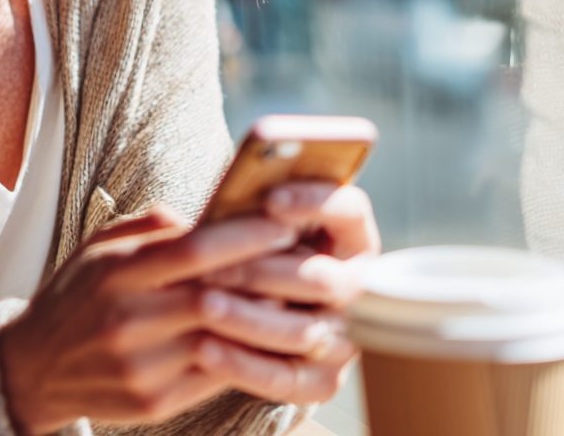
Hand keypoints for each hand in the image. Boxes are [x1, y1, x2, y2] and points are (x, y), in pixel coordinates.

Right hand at [0, 205, 310, 433]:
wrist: (34, 366)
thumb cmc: (78, 293)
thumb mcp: (100, 246)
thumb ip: (151, 227)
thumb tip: (208, 215)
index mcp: (117, 272)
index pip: (191, 250)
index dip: (243, 236)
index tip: (282, 224)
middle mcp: (128, 319)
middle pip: (214, 297)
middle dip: (267, 278)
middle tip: (306, 261)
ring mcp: (142, 365)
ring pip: (222, 341)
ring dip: (268, 322)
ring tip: (301, 299)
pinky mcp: (154, 402)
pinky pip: (215, 376)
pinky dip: (247, 354)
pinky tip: (271, 336)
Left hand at [200, 181, 379, 402]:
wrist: (254, 303)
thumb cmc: (253, 244)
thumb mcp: (259, 218)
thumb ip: (252, 205)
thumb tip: (230, 184)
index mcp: (351, 235)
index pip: (348, 210)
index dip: (314, 203)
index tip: (270, 199)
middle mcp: (360, 286)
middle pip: (322, 279)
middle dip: (263, 271)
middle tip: (213, 266)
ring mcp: (347, 337)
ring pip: (303, 331)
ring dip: (249, 318)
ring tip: (204, 304)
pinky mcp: (325, 380)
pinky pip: (286, 379)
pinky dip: (243, 364)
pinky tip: (204, 348)